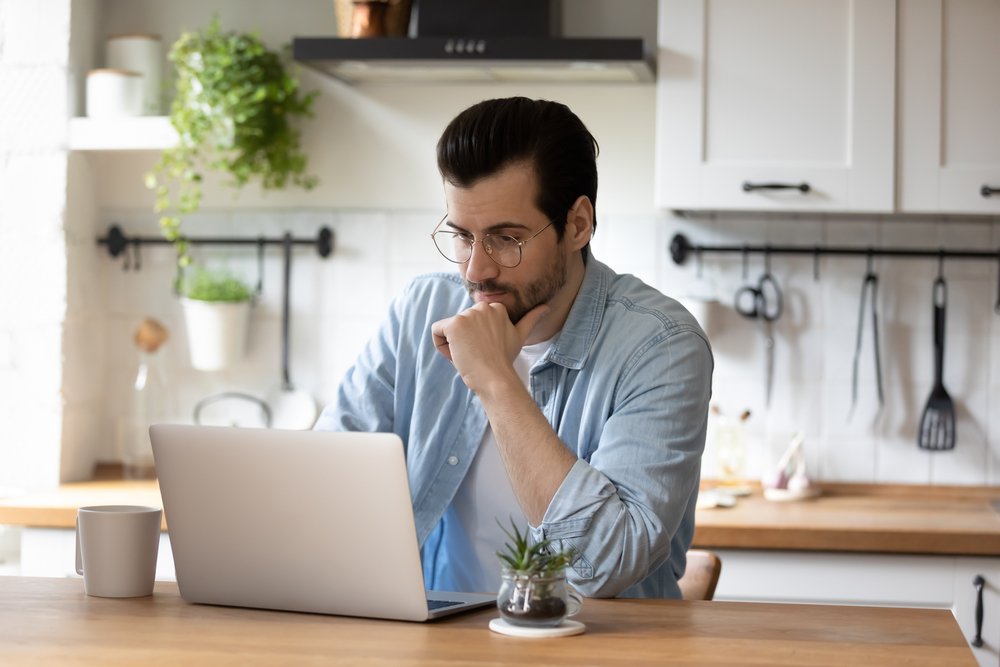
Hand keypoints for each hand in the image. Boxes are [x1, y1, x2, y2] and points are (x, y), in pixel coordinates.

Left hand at [431, 302, 548, 393]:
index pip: (473, 322)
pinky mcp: (454, 324)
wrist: (496, 378)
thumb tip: (547, 307)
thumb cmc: (504, 360)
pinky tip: (456, 354)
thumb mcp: (519, 336)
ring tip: (471, 357)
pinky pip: (436, 331)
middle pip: (460, 325)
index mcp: (496, 308)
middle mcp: (482, 307)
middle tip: (479, 355)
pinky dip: (441, 346)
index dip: (476, 339)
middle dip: (464, 342)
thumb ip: (531, 319)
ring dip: (454, 346)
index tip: (487, 350)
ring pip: (448, 330)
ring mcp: (468, 315)